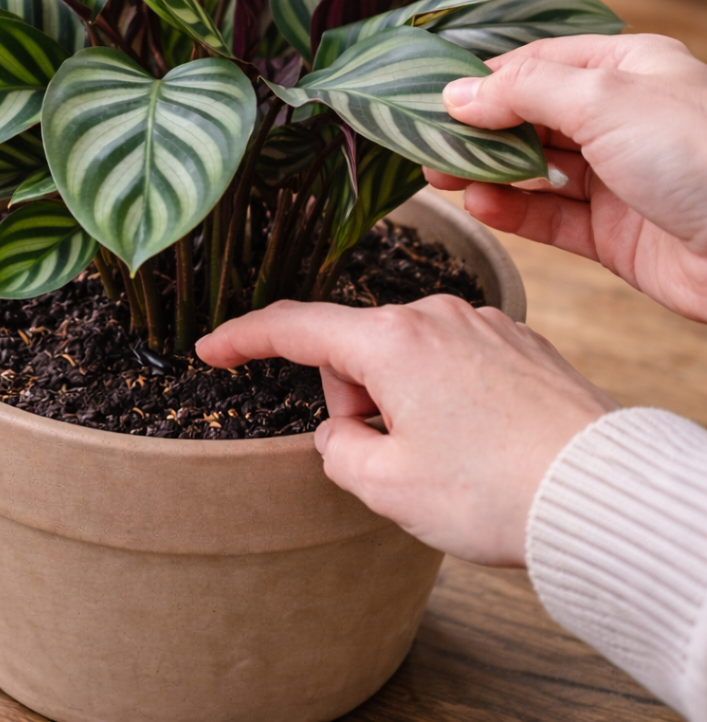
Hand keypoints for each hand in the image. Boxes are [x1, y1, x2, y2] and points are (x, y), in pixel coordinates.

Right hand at [196, 297, 616, 566]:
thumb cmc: (493, 493)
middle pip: (356, 349)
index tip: (211, 348)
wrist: (600, 496)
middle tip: (394, 457)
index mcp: (392, 342)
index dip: (244, 337)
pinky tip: (477, 436)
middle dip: (355, 399)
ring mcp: (480, 322)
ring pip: (404, 354)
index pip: (295, 327)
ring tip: (447, 453)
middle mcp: (434, 315)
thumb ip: (338, 449)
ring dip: (400, 398)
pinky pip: (451, 357)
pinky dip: (443, 392)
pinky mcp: (515, 340)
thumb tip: (344, 430)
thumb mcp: (387, 487)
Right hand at [426, 34, 706, 321]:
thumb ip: (524, 93)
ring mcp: (617, 179)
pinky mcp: (613, 234)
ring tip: (440, 178)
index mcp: (629, 70)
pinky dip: (512, 212)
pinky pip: (550, 218)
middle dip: (478, 131)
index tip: (436, 98)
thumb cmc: (703, 156)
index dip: (487, 79)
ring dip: (486, 173)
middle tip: (428, 146)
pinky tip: (481, 206)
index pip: (540, 63)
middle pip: (531, 118)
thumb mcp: (605, 100)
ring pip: (534, 170)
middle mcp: (622, 120)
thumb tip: (457, 94)